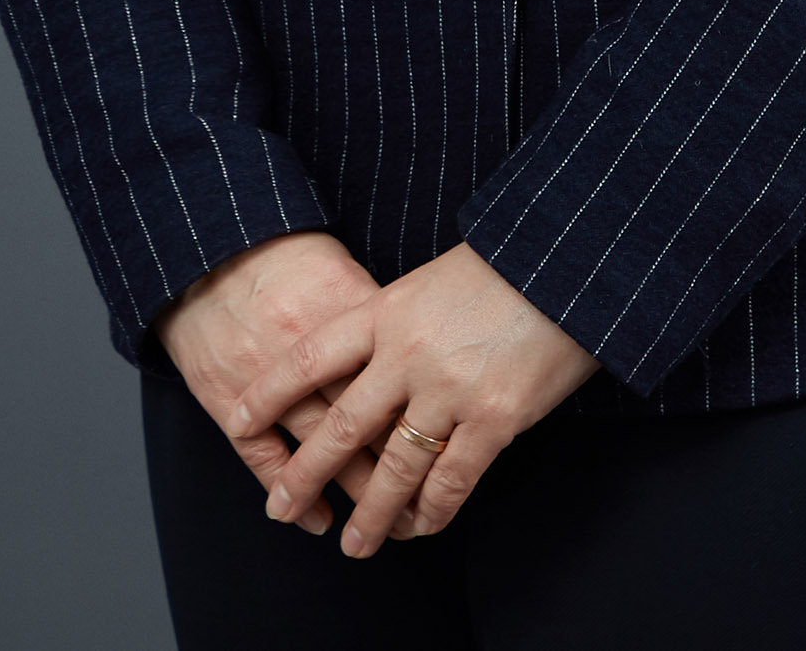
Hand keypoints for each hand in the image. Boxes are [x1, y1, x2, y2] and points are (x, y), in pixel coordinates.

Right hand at [154, 230, 417, 537]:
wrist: (202, 250)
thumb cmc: (280, 254)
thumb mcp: (335, 263)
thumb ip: (374, 308)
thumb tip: (418, 347)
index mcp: (336, 306)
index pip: (392, 370)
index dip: (421, 411)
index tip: (448, 443)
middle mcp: (301, 344)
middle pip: (361, 416)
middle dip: (397, 466)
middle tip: (425, 502)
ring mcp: (261, 375)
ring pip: (317, 446)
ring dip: (353, 489)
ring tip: (386, 523)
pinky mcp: (225, 396)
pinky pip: (262, 457)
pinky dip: (292, 493)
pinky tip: (319, 519)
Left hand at [234, 239, 598, 558]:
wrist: (566, 261)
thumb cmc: (502, 264)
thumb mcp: (431, 280)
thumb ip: (394, 323)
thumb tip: (365, 366)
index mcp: (387, 310)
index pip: (310, 356)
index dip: (269, 393)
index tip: (238, 420)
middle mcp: (408, 353)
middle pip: (340, 426)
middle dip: (305, 475)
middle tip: (279, 510)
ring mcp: (450, 390)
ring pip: (393, 469)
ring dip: (370, 516)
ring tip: (354, 545)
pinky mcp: (494, 419)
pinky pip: (451, 482)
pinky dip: (432, 512)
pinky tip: (421, 527)